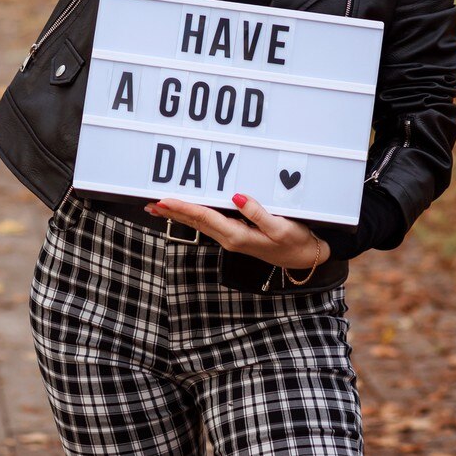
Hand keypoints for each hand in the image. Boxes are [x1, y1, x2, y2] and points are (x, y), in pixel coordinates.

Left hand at [144, 193, 329, 270]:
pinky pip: (209, 222)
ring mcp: (232, 237)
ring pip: (199, 222)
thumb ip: (259, 213)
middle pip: (195, 221)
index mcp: (237, 236)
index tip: (163, 200)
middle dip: (172, 212)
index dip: (182, 207)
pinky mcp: (236, 234)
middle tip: (148, 203)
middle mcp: (230, 238)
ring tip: (158, 206)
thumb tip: (237, 197)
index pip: (204, 217)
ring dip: (179, 213)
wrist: (306, 257)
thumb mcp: (281, 228)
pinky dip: (193, 214)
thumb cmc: (296, 242)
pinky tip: (186, 210)